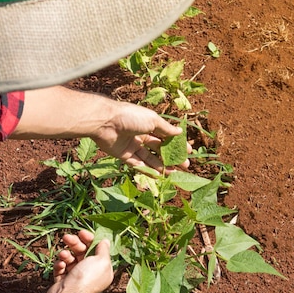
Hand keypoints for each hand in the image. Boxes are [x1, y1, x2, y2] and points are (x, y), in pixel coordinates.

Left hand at [14, 87, 190, 172]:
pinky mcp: (124, 155)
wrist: (105, 122)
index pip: (166, 135)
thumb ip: (165, 129)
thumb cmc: (130, 116)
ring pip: (149, 158)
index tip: (188, 152)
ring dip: (161, 165)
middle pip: (159, 148)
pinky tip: (158, 176)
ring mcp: (132, 146)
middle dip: (171, 157)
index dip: (176, 143)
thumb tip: (179, 132)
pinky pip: (137, 164)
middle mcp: (141, 135)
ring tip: (174, 173)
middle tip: (184, 166)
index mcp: (148, 124)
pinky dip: (147, 170)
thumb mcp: (152, 120)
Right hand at [45, 230, 112, 292]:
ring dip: (65, 254)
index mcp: (102, 269)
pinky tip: (60, 265)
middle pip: (82, 252)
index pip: (96, 249)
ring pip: (70, 258)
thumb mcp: (101, 261)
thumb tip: (105, 240)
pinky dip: (59, 265)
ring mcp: (76, 277)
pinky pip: (61, 268)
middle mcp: (90, 273)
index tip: (81, 232)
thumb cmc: (86, 280)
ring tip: (63, 255)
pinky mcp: (63, 281)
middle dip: (74, 243)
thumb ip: (103, 249)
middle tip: (67, 237)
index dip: (89, 239)